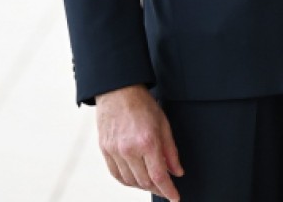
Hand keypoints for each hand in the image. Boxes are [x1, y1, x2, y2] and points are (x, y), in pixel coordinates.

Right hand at [96, 84, 183, 199]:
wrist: (118, 91)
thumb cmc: (142, 104)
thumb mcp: (164, 124)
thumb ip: (171, 151)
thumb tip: (177, 171)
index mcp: (147, 142)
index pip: (159, 176)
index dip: (168, 190)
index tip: (175, 197)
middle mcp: (129, 150)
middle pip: (144, 182)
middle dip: (158, 188)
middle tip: (166, 188)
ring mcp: (115, 152)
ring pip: (130, 181)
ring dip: (143, 186)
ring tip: (153, 183)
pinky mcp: (105, 151)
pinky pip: (116, 175)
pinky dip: (127, 181)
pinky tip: (136, 178)